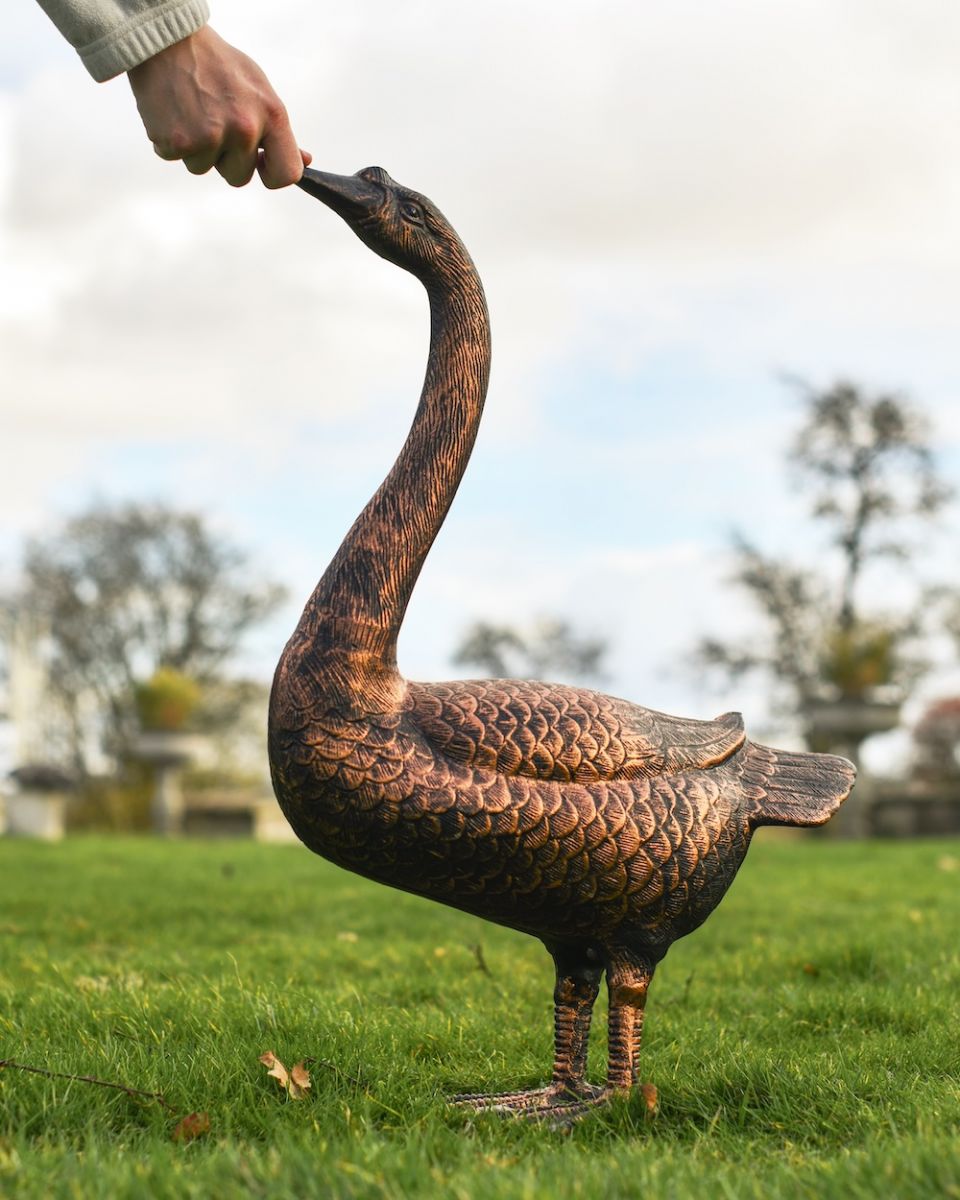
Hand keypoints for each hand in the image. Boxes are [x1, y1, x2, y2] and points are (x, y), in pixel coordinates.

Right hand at [127, 26, 311, 187]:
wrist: (168, 40)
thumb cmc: (218, 65)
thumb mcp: (258, 88)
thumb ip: (278, 129)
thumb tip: (304, 160)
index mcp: (271, 115)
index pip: (287, 173)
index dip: (272, 175)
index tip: (260, 166)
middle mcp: (245, 128)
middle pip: (239, 177)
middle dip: (225, 159)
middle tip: (213, 121)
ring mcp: (211, 136)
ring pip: (204, 169)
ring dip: (197, 149)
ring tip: (192, 112)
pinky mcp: (178, 142)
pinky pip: (176, 159)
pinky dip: (172, 142)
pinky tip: (174, 113)